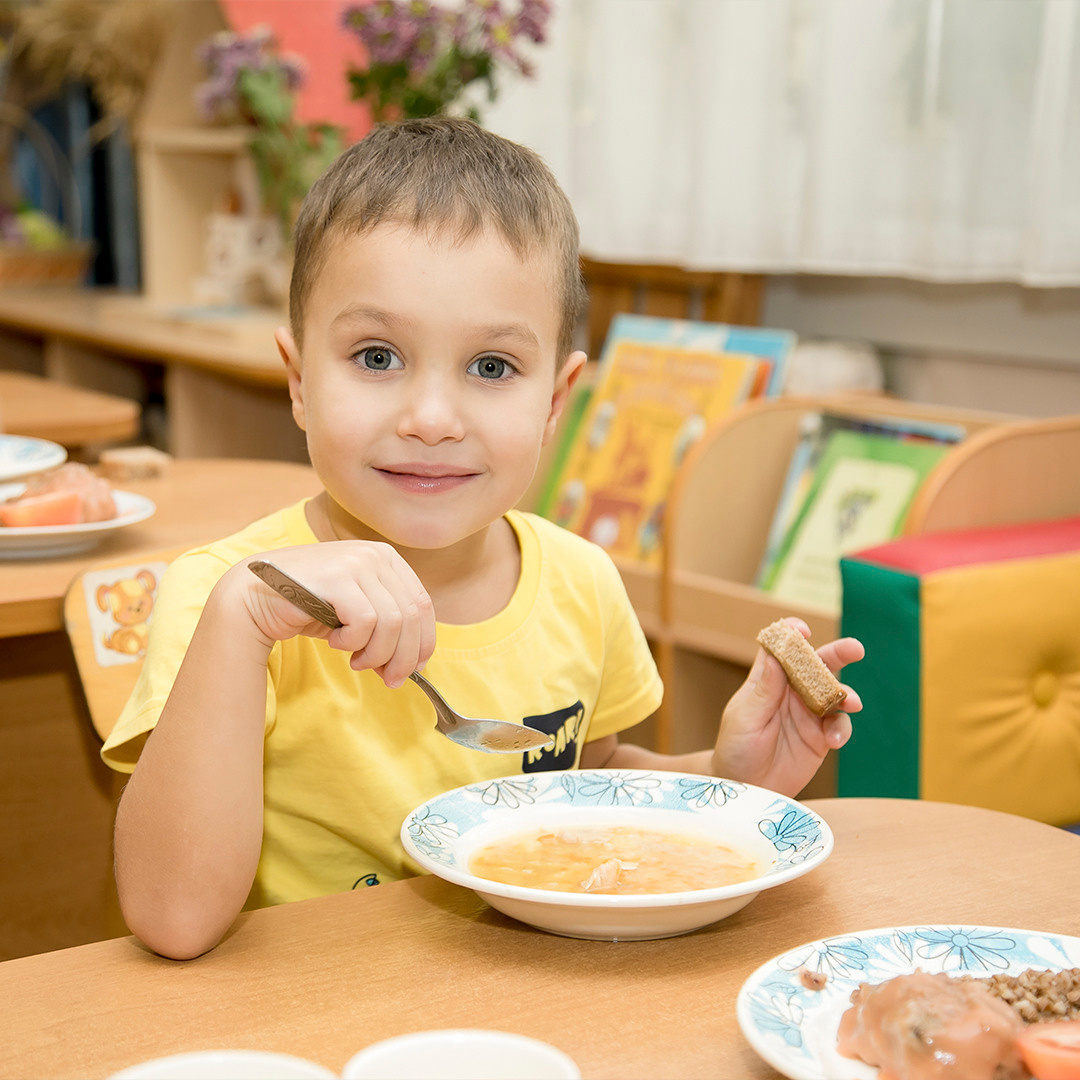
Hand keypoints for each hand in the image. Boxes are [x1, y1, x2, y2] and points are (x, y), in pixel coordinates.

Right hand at [227, 542, 435, 687]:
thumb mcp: (356, 611)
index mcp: (387, 558)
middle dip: (403, 656)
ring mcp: (357, 562)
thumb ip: (387, 627)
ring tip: (355, 660)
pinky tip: (335, 642)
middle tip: (387, 678)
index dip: (423, 642)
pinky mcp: (338, 578)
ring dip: (375, 653)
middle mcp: (375, 555)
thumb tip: (415, 664)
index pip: (423, 604)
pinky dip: (353, 642)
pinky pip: (365, 622)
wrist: (254, 596)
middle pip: (412, 616)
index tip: (415, 669)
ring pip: (392, 623)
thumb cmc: (307, 606)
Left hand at [712, 619, 863, 796]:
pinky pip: (839, 726)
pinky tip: (834, 740)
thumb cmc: (735, 749)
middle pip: (817, 666)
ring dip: (846, 694)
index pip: (780, 650)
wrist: (744, 788)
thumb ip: (764, 691)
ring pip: (834, 694)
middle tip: (855, 648)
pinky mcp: (820, 737)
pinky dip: (842, 729)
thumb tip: (776, 655)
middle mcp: (791, 693)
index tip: (802, 630)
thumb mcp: (745, 719)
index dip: (792, 635)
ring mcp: (808, 714)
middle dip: (838, 653)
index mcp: (767, 681)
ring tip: (851, 703)